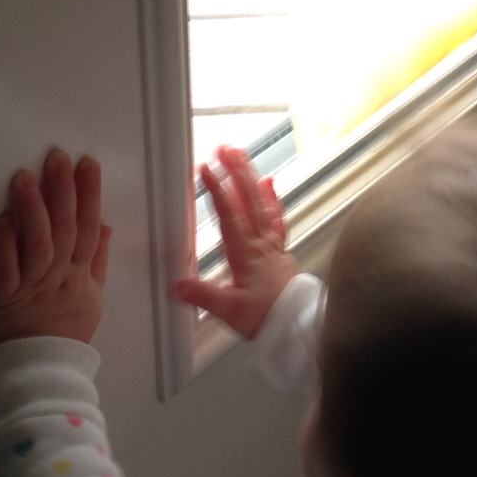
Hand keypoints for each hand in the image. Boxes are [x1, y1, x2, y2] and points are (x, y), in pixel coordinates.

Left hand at [0, 148, 112, 349]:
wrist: (38, 375)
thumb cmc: (61, 338)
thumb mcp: (90, 300)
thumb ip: (97, 261)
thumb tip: (105, 227)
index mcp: (80, 277)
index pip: (89, 229)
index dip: (89, 196)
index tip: (88, 165)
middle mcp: (60, 279)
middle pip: (66, 229)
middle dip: (64, 190)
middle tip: (58, 157)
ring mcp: (32, 289)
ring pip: (38, 244)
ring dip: (32, 210)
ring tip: (25, 178)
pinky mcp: (4, 301)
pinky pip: (6, 271)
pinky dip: (5, 246)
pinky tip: (4, 220)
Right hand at [172, 145, 296, 339]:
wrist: (299, 327)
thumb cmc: (268, 318)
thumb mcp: (230, 310)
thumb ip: (203, 295)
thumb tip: (177, 284)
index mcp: (246, 254)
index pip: (230, 215)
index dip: (217, 191)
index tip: (206, 169)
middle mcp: (261, 244)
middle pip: (249, 200)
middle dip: (236, 171)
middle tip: (225, 148)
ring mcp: (273, 246)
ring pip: (263, 204)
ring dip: (251, 179)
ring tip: (243, 158)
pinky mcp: (280, 252)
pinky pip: (276, 218)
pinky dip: (273, 199)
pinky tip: (271, 186)